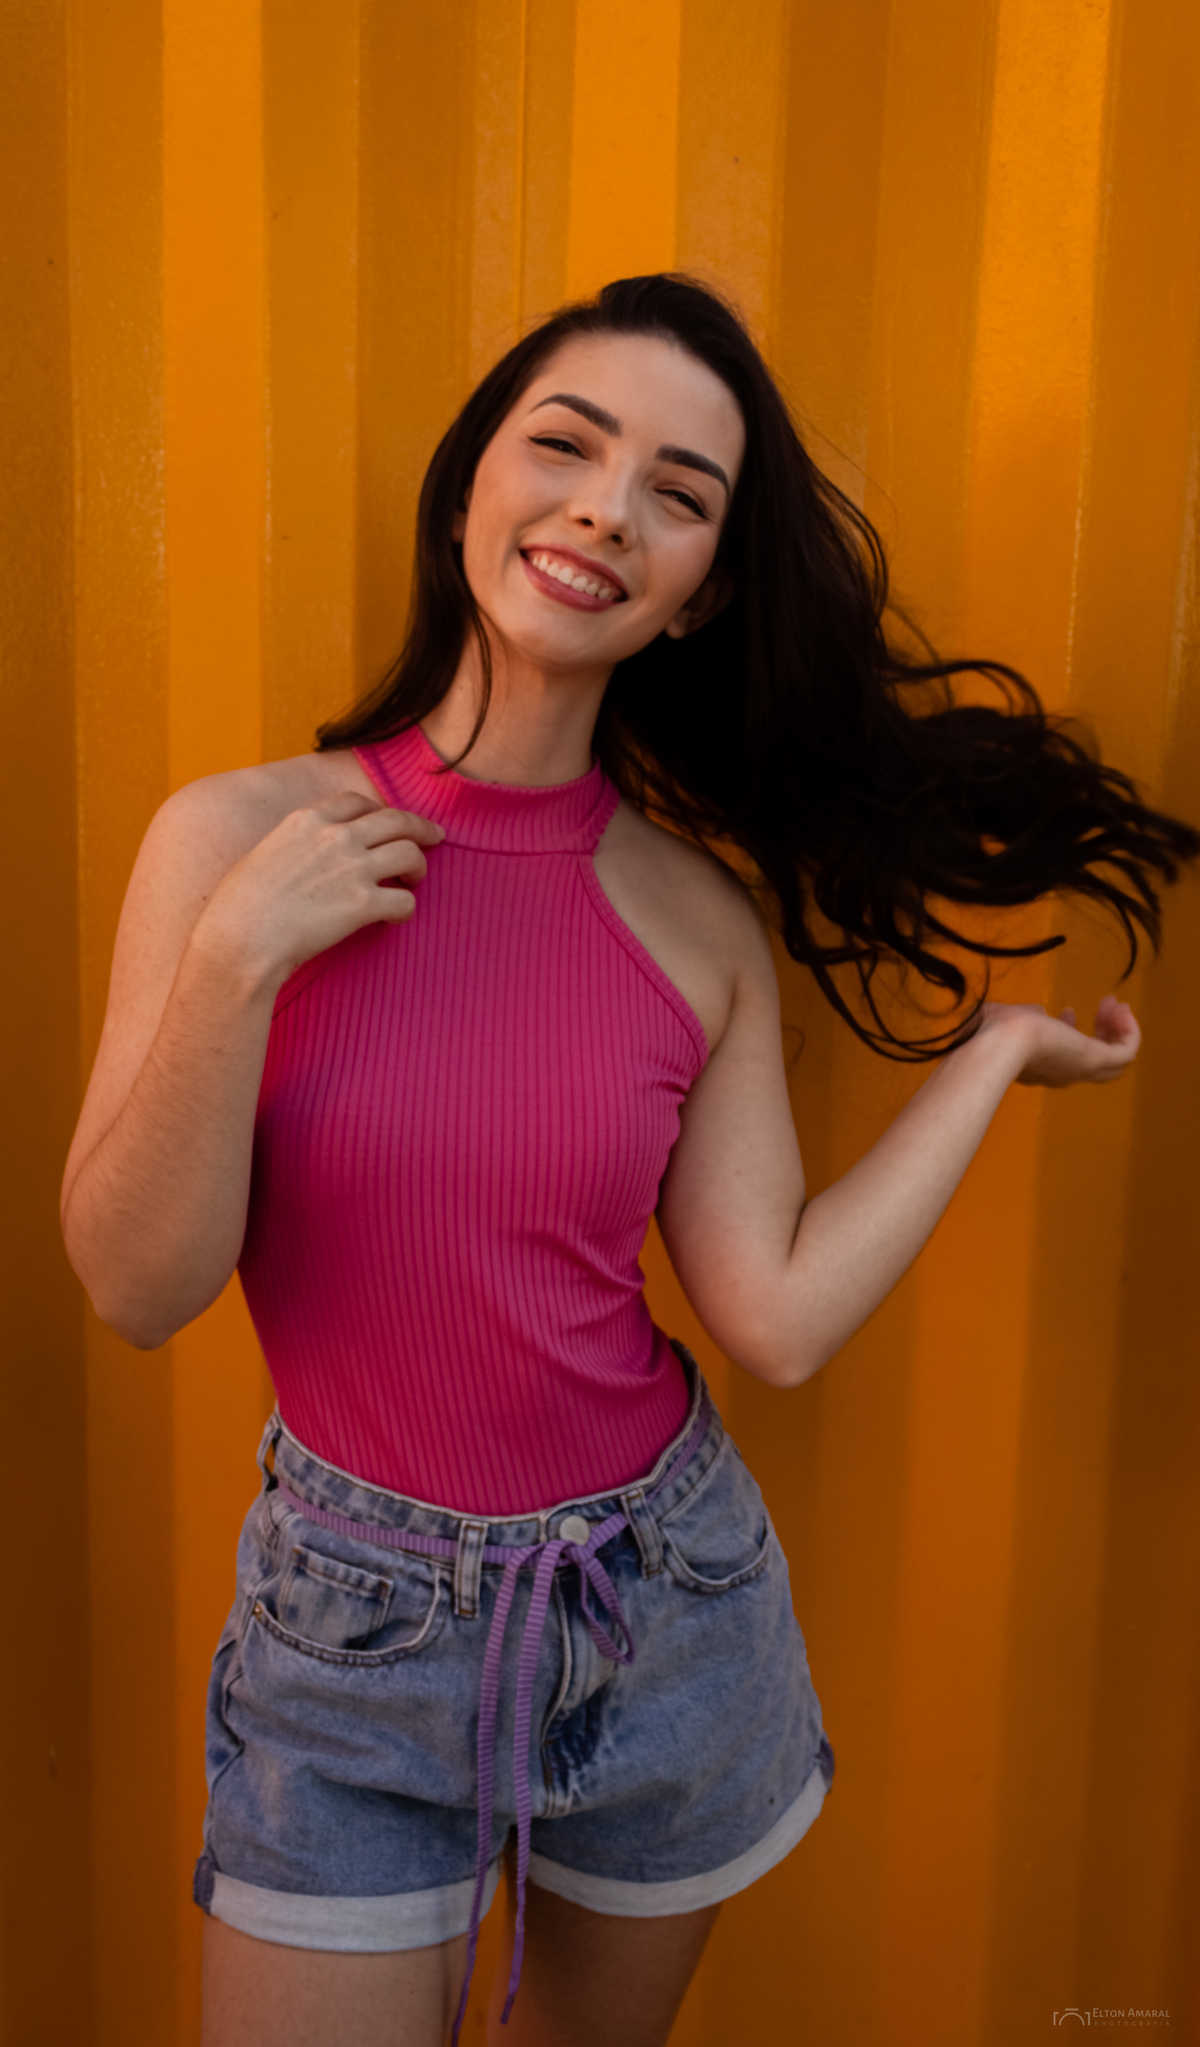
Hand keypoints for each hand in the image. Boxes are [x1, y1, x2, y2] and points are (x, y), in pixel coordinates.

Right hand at [192, 791, 443, 989]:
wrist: (240, 938)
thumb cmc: (240, 906)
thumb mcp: (264, 854)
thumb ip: (296, 846)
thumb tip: (308, 856)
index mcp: (306, 820)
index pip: (357, 801)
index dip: (379, 809)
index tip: (388, 821)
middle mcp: (335, 836)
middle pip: (396, 819)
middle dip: (420, 827)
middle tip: (434, 837)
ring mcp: (353, 868)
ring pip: (409, 853)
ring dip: (417, 867)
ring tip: (413, 881)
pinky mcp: (363, 903)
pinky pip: (405, 900)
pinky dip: (405, 909)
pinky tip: (394, 918)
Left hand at [970, 994, 1140, 1087]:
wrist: (999, 1042)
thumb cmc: (994, 1029)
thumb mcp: (1009, 1018)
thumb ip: (1025, 1017)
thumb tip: (1038, 1012)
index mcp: (1036, 1065)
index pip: (1060, 1054)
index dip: (1068, 1031)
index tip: (1066, 1011)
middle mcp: (1059, 1073)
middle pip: (1093, 1060)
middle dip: (1103, 1031)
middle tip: (1107, 1005)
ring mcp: (1078, 1070)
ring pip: (1112, 1059)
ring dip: (1119, 1031)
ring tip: (1119, 1006)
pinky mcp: (1094, 1061)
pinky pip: (1125, 1052)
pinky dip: (1130, 1032)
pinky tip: (1123, 1010)